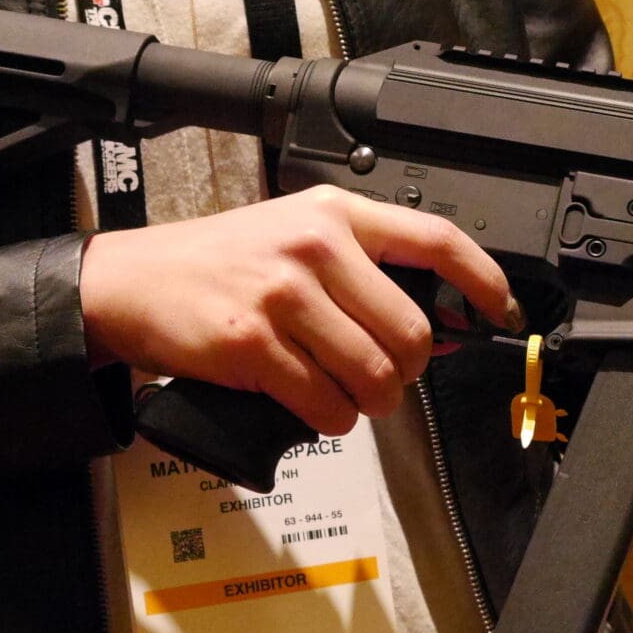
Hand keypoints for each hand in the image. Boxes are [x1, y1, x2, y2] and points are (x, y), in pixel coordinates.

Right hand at [80, 185, 521, 432]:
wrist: (133, 282)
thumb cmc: (220, 265)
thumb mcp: (295, 238)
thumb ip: (361, 270)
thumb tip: (433, 329)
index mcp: (334, 214)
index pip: (435, 239)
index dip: (481, 280)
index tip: (500, 310)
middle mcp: (315, 246)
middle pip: (410, 331)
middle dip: (406, 372)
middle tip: (386, 379)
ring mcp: (284, 294)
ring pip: (374, 375)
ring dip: (371, 403)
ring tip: (347, 396)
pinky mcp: (253, 343)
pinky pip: (326, 403)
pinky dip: (330, 419)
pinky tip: (313, 404)